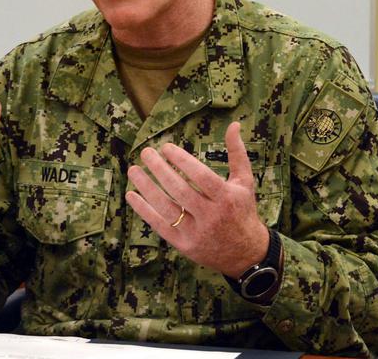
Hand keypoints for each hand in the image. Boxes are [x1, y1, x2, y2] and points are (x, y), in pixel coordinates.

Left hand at [125, 122, 269, 277]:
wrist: (245, 253)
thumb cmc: (242, 210)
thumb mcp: (245, 181)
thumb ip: (237, 153)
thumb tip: (234, 124)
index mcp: (226, 198)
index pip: (201, 176)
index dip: (182, 161)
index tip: (166, 147)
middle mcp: (211, 216)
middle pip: (180, 191)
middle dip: (160, 170)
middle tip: (146, 152)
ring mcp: (197, 232)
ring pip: (166, 208)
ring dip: (147, 188)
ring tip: (134, 170)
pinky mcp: (184, 245)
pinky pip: (160, 226)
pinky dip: (144, 210)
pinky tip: (132, 194)